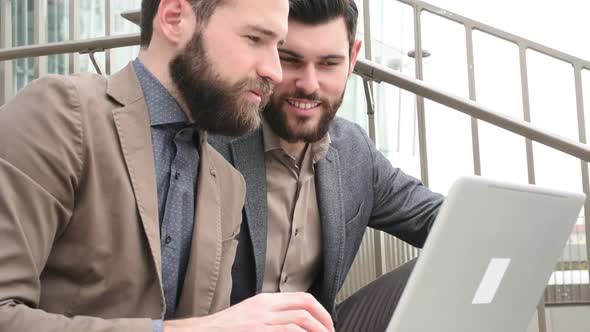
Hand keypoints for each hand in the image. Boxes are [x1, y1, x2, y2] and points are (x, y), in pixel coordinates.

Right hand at [164, 292, 334, 331]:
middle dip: (324, 322)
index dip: (321, 311)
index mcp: (265, 300)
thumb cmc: (226, 329)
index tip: (328, 324)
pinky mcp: (256, 331)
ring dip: (317, 331)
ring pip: (300, 321)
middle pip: (305, 307)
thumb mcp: (251, 314)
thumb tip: (297, 321)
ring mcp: (261, 321)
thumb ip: (272, 314)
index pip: (303, 298)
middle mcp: (265, 307)